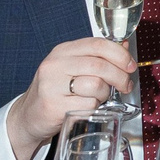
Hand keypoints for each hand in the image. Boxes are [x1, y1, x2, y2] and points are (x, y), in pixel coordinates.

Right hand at [10, 38, 136, 159]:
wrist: (29, 115)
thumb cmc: (56, 90)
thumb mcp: (73, 68)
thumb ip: (97, 57)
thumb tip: (124, 47)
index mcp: (62, 51)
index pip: (98, 44)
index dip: (120, 54)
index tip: (130, 65)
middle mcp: (55, 65)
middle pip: (100, 65)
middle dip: (120, 76)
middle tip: (126, 85)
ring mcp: (52, 86)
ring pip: (96, 85)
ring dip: (105, 94)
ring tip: (100, 97)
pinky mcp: (54, 106)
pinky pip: (88, 105)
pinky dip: (94, 107)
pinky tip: (86, 107)